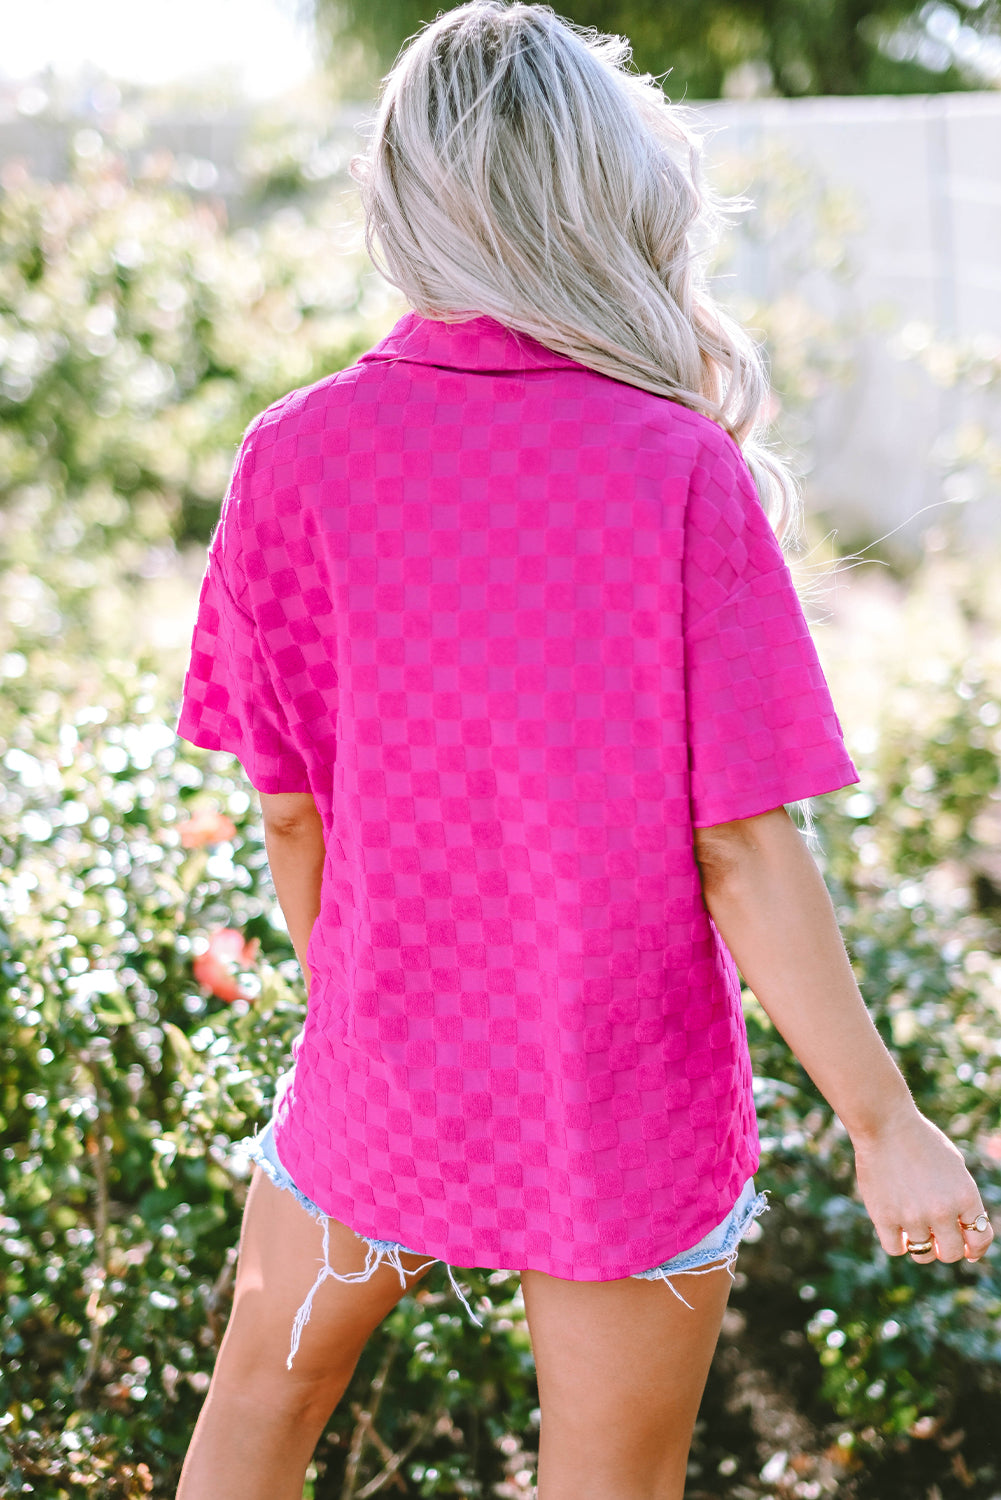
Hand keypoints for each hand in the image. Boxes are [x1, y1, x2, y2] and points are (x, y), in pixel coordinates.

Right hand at [851, 1104, 993, 1264]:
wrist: (885, 1123)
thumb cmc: (920, 1140)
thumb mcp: (954, 1166)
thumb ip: (962, 1199)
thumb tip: (965, 1232)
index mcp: (965, 1196)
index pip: (979, 1239)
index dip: (974, 1249)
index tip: (967, 1251)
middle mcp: (942, 1210)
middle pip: (950, 1253)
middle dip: (945, 1247)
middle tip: (935, 1236)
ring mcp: (912, 1216)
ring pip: (922, 1254)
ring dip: (920, 1245)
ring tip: (913, 1228)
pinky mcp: (884, 1217)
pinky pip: (895, 1249)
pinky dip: (897, 1242)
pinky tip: (895, 1227)